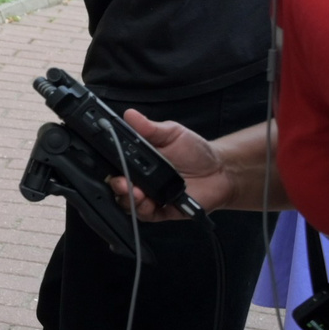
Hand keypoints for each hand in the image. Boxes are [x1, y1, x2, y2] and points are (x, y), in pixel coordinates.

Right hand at [115, 110, 236, 217]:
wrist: (221, 172)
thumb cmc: (196, 152)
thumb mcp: (172, 133)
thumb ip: (150, 128)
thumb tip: (130, 115)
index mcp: (138, 160)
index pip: (115, 163)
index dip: (108, 163)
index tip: (109, 160)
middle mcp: (139, 179)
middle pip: (117, 185)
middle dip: (116, 184)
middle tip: (122, 181)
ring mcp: (148, 196)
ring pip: (127, 202)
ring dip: (127, 198)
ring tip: (135, 191)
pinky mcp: (160, 211)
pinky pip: (144, 214)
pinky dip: (142, 210)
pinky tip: (146, 202)